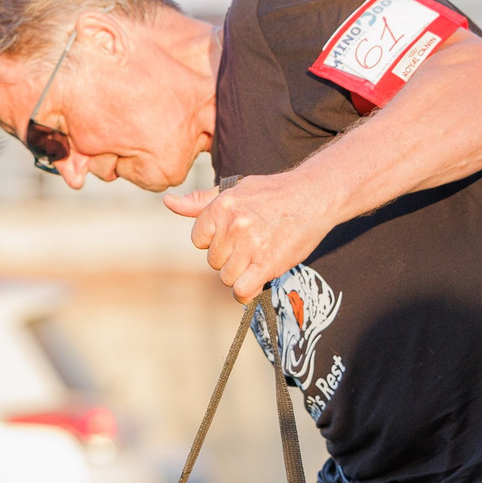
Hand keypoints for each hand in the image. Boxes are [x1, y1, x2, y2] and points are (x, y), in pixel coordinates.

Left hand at [162, 172, 335, 302]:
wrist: (314, 196)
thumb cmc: (273, 194)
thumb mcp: (234, 190)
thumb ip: (199, 202)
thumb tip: (167, 202)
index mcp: (222, 206)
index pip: (199, 240)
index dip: (216, 241)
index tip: (236, 234)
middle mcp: (234, 225)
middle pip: (213, 262)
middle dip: (230, 258)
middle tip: (253, 244)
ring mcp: (250, 245)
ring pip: (226, 278)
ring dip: (241, 274)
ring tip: (259, 257)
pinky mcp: (267, 264)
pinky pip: (241, 291)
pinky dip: (247, 292)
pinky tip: (257, 279)